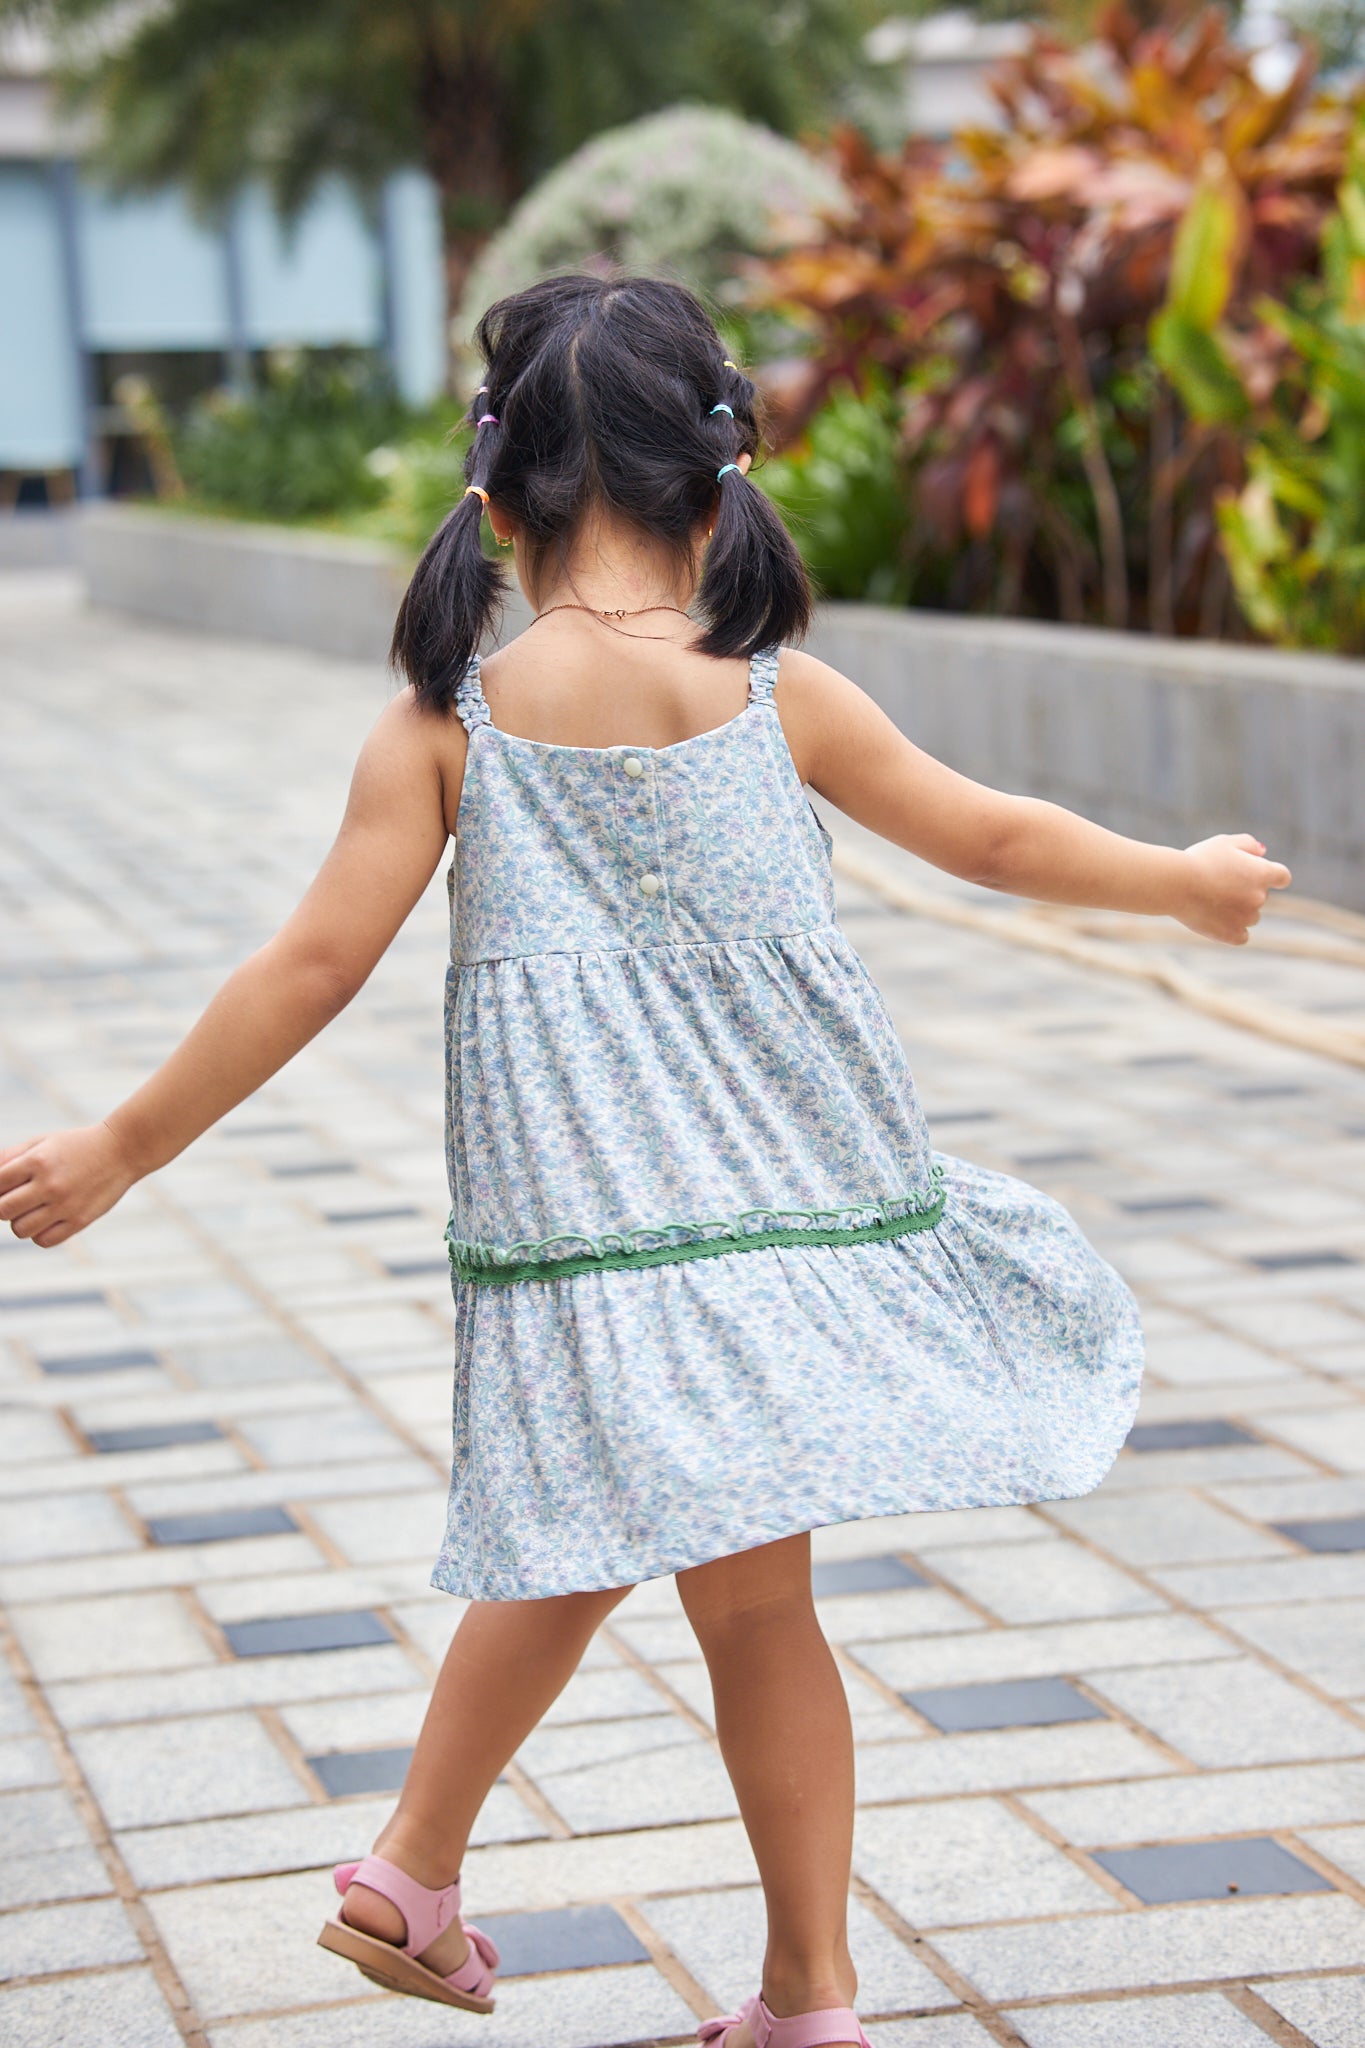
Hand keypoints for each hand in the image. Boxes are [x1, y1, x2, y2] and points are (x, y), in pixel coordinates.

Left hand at [0, 1122, 138, 1247]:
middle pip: (3, 1210)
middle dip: (3, 1206)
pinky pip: (44, 1240)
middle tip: (16, 1200)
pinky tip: (46, 1220)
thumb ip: (10, 1157)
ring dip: (20, 1222)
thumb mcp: (43, 1142)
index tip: (4, 1188)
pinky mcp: (80, 1221)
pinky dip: (38, 1234)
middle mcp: (49, 1184)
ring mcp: (65, 1205)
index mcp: (37, 1161)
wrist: (122, 1150)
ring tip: (32, 1210)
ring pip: (20, 1229)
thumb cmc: (77, 1145)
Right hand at [1177, 833, 1291, 944]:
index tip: (1256, 875)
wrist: (1177, 884)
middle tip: (1219, 884)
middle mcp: (1260, 897)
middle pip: (1261, 897)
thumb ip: (1249, 844)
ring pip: (1251, 917)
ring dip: (1239, 911)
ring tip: (1212, 902)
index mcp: (1263, 873)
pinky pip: (1241, 936)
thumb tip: (1262, 852)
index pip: (1282, 877)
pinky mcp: (1232, 935)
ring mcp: (1247, 918)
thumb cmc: (1200, 860)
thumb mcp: (1225, 842)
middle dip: (1246, 891)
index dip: (1271, 875)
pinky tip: (1217, 921)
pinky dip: (1232, 930)